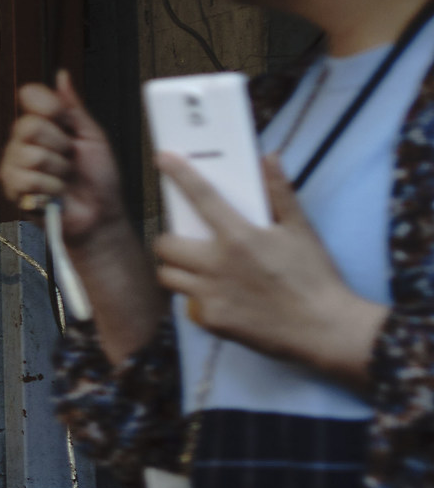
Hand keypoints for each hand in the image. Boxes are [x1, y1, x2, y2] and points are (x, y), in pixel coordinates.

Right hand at [0, 71, 122, 243]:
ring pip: (30, 155)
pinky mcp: (13, 189)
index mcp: (43, 124)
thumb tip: (61, 75)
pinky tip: (56, 193)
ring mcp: (15, 165)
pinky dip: (52, 188)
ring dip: (58, 170)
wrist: (100, 213)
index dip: (49, 106)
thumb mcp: (92, 135)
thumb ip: (73, 107)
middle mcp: (23, 142)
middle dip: (60, 145)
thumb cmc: (99, 178)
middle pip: (29, 126)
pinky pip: (28, 180)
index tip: (67, 122)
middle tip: (70, 159)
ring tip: (65, 179)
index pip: (30, 96)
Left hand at [154, 154, 385, 387]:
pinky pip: (189, 303)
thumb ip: (280, 193)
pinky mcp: (211, 320)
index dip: (179, 174)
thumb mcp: (301, 230)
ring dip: (176, 269)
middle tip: (184, 241)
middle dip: (169, 240)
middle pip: (165, 246)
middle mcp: (217, 265)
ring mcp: (210, 295)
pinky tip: (218, 295)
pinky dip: (197, 297)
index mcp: (239, 237)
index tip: (163, 159)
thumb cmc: (314, 277)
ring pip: (168, 277)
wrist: (324, 329)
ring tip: (194, 268)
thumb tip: (269, 158)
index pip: (201, 197)